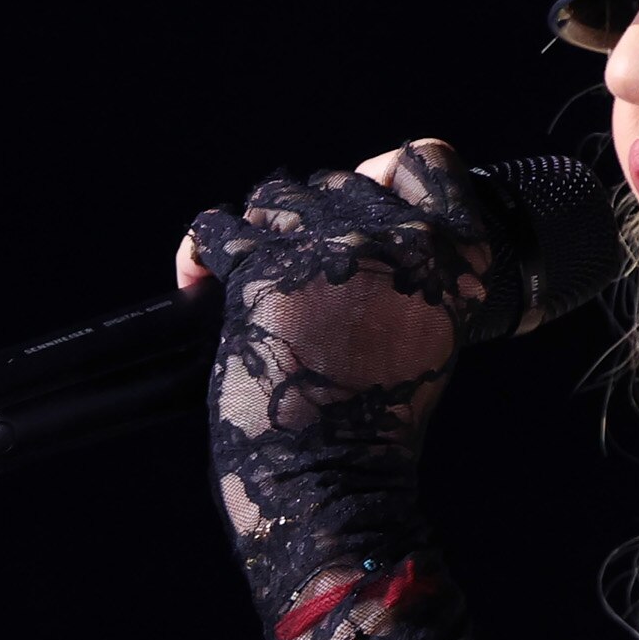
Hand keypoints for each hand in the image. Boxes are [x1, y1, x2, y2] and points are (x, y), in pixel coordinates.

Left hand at [181, 137, 528, 415]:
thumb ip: (420, 277)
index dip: (397, 172)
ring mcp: (321, 249)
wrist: (336, 479)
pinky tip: (197, 282)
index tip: (375, 204)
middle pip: (339, 183)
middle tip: (300, 278)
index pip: (428, 160)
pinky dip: (198, 253)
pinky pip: (213, 227)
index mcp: (441, 258)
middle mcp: (386, 240)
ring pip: (277, 195)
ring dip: (261, 229)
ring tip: (251, 274)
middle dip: (316, 221)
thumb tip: (380, 236)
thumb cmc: (376, 426)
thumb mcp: (430, 339)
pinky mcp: (258, 271)